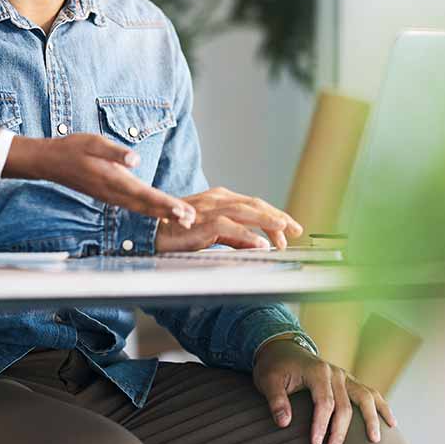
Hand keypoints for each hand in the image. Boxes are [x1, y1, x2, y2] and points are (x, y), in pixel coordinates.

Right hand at [5, 134, 195, 226]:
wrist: (50, 162)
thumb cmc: (72, 148)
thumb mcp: (93, 142)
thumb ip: (114, 151)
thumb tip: (135, 160)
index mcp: (112, 179)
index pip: (144, 194)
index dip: (164, 203)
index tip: (182, 210)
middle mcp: (113, 192)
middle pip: (146, 206)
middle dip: (169, 213)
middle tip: (191, 220)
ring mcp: (110, 196)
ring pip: (141, 208)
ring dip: (162, 214)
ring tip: (183, 219)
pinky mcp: (109, 195)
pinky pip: (133, 206)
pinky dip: (150, 211)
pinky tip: (160, 213)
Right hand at [155, 187, 302, 251]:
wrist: (149, 231)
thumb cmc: (177, 231)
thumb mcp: (211, 232)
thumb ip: (234, 236)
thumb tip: (258, 243)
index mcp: (220, 199)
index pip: (254, 204)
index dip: (273, 215)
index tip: (288, 228)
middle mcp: (217, 199)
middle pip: (255, 204)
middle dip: (278, 216)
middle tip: (296, 229)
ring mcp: (210, 210)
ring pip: (246, 211)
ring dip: (268, 221)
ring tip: (285, 231)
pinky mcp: (202, 223)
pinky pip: (229, 228)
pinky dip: (247, 236)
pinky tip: (261, 244)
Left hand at [252, 339, 397, 443]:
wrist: (282, 349)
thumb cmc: (275, 367)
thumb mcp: (268, 380)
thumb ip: (276, 400)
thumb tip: (284, 423)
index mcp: (317, 371)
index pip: (324, 402)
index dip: (321, 424)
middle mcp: (335, 373)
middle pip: (345, 405)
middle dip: (340, 432)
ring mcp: (344, 376)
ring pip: (365, 397)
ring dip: (371, 419)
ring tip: (375, 439)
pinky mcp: (348, 381)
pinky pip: (370, 393)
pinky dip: (382, 407)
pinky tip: (391, 422)